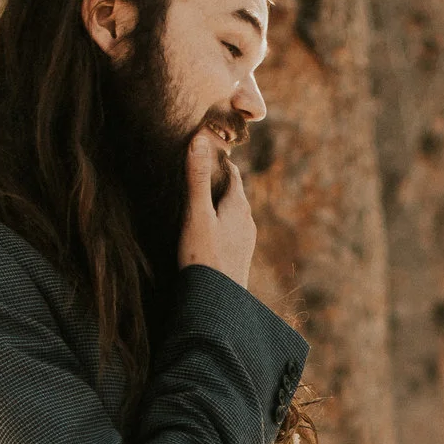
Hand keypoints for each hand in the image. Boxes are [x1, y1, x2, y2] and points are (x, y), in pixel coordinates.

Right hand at [179, 129, 255, 284]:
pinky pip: (232, 232)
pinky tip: (212, 232)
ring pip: (235, 215)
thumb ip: (196, 179)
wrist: (219, 303)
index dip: (221, 163)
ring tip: (206, 198)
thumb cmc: (205, 257)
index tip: (210, 151)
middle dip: (221, 182)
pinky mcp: (239, 258)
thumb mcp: (196, 214)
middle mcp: (247, 222)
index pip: (233, 176)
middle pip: (235, 195)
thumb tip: (199, 140)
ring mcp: (246, 242)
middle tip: (205, 170)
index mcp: (238, 207)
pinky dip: (222, 223)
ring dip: (222, 204)